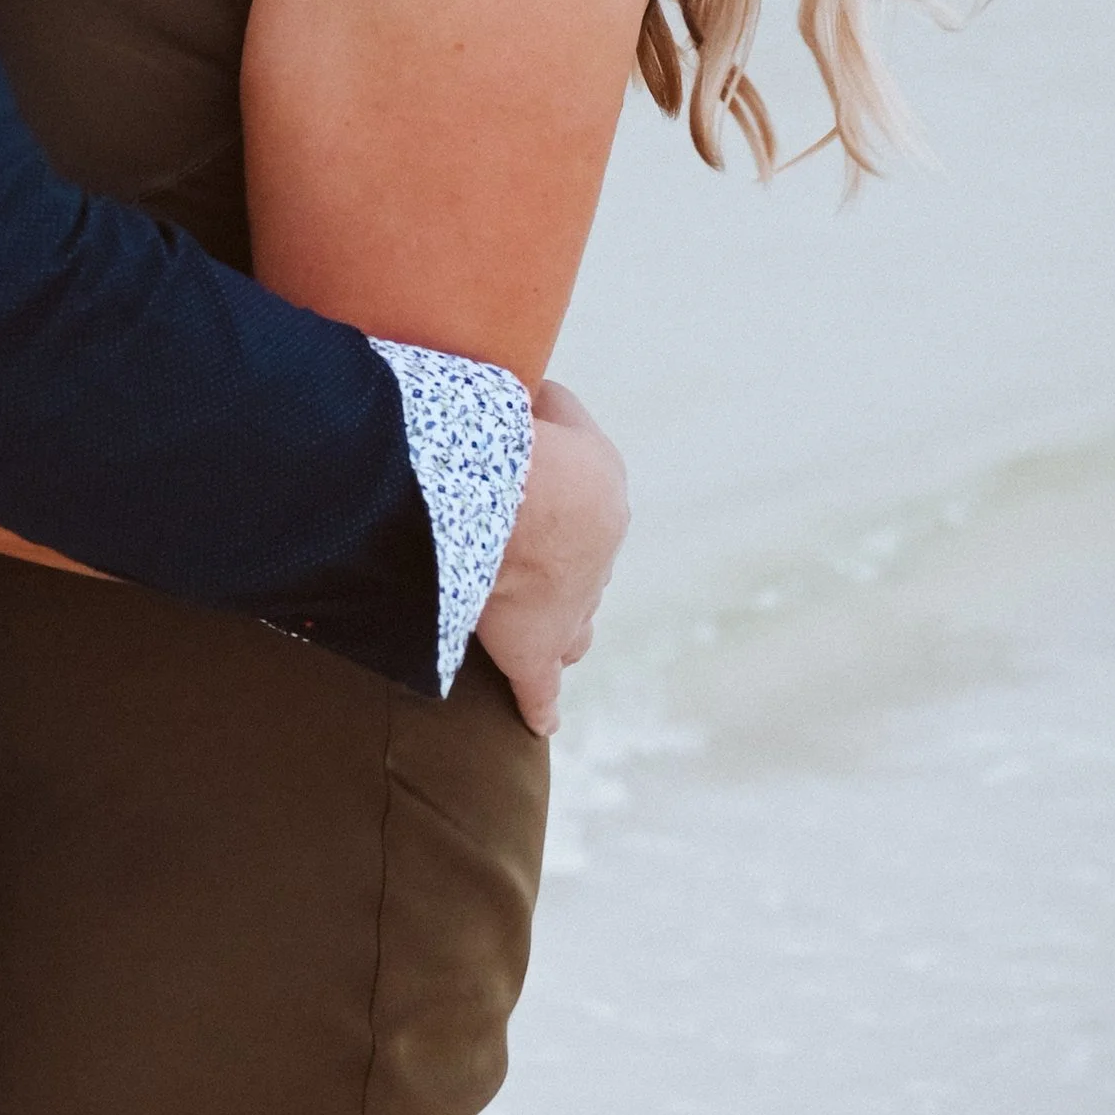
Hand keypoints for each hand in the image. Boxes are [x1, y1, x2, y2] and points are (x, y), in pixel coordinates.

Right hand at [473, 378, 629, 734]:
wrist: (512, 499)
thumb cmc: (518, 444)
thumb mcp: (543, 407)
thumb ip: (543, 406)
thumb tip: (533, 394)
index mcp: (602, 494)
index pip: (588, 496)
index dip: (557, 495)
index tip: (530, 493)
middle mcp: (598, 557)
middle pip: (584, 569)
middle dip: (560, 565)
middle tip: (523, 559)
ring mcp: (570, 608)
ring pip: (574, 627)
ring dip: (558, 625)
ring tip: (532, 623)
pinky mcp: (535, 651)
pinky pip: (541, 691)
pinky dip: (542, 706)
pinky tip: (543, 721)